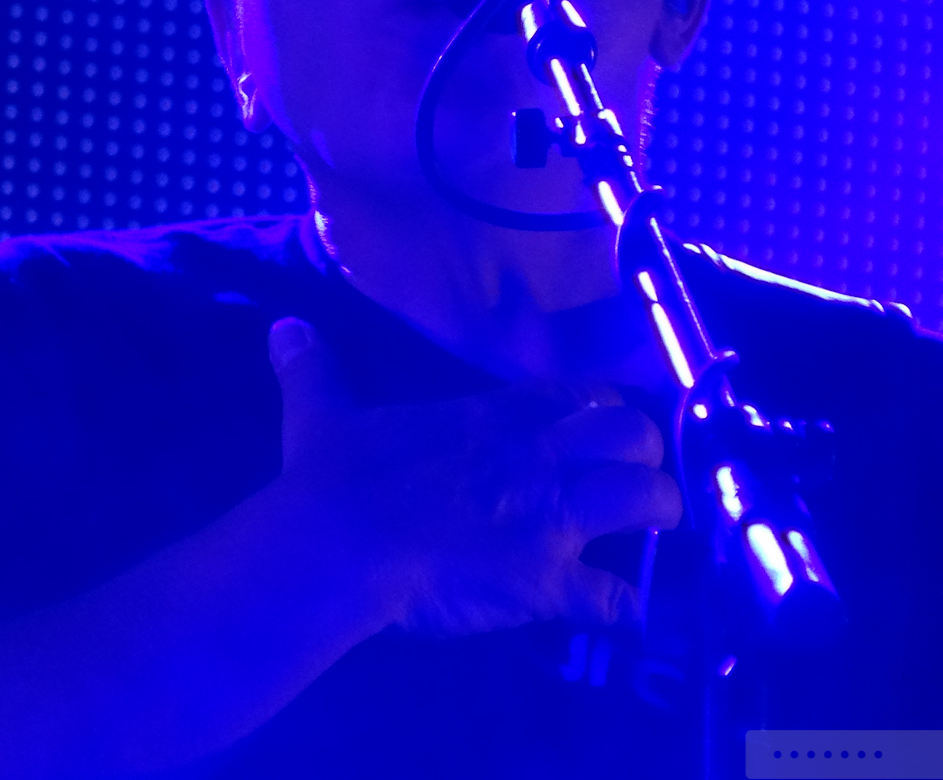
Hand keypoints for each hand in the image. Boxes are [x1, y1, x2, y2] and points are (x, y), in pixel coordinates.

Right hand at [267, 317, 681, 638]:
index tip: (604, 429)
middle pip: (637, 437)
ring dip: (658, 521)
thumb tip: (284, 328)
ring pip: (650, 501)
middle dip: (647, 458)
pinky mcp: (546, 580)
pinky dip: (626, 608)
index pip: (585, 395)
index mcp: (499, 415)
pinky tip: (624, 613)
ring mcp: (551, 518)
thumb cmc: (335, 475)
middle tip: (632, 483)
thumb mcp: (323, 412)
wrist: (335, 542)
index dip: (606, 412)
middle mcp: (541, 456)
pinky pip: (615, 596)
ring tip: (651, 539)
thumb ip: (315, 369)